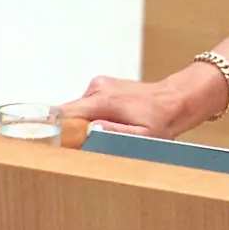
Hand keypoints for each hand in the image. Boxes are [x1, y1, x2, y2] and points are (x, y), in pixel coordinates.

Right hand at [60, 76, 188, 139]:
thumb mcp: (142, 135)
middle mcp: (98, 88)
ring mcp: (99, 84)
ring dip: (83, 123)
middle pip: (66, 113)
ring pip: (76, 110)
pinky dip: (91, 115)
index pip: (62, 114)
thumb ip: (114, 133)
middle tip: (87, 144)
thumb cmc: (161, 120)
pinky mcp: (101, 85)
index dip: (53, 130)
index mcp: (104, 100)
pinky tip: (110, 121)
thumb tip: (89, 129)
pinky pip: (86, 105)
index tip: (53, 144)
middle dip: (71, 130)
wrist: (175, 99)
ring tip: (105, 130)